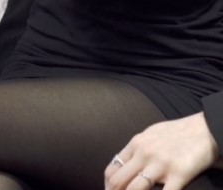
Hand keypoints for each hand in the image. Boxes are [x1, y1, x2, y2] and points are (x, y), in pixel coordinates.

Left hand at [104, 113, 219, 189]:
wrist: (203, 128)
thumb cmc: (177, 132)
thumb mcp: (150, 135)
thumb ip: (137, 150)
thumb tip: (124, 164)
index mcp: (136, 144)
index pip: (112, 169)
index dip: (108, 186)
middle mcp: (144, 153)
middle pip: (119, 181)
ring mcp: (160, 164)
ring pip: (135, 188)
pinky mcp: (179, 173)